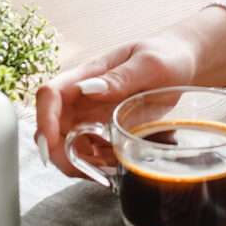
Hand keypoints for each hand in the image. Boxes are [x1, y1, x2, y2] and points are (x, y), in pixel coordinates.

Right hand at [36, 4, 225, 181]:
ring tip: (108, 169)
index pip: (50, 94)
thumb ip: (119, 77)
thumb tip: (87, 89)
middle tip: (82, 169)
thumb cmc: (165, 55)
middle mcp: (82, 97)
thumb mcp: (148, 64)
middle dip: (58, 152)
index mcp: (87, 75)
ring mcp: (91, 115)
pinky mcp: (103, 130)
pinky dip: (96, 165)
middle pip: (52, 126)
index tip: (51, 144)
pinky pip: (89, 153)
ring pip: (66, 145)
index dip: (44, 119)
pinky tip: (116, 166)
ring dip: (78, 163)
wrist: (181, 64)